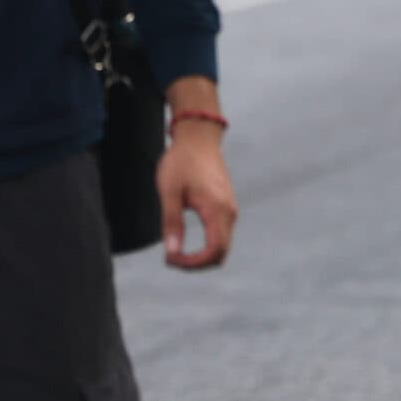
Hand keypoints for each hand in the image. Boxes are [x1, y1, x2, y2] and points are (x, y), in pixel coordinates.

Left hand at [157, 121, 236, 270]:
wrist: (198, 137)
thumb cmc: (181, 161)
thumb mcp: (169, 191)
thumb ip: (171, 222)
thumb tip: (172, 252)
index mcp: (217, 209)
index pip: (214, 251)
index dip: (193, 263)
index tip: (171, 259)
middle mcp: (229, 212)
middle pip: (221, 254)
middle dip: (197, 263)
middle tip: (171, 258)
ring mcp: (230, 209)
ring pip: (222, 246)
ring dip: (201, 256)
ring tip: (175, 251)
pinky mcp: (226, 206)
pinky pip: (221, 235)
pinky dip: (206, 245)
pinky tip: (184, 240)